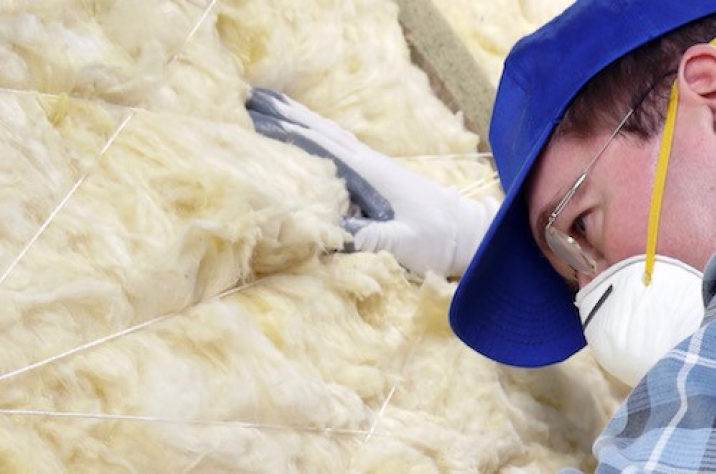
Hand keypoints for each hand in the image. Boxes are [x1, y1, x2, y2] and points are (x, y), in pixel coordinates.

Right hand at [245, 88, 495, 277]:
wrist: (467, 233)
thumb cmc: (437, 241)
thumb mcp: (403, 245)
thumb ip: (369, 239)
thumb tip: (329, 233)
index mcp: (369, 174)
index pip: (319, 145)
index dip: (285, 130)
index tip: (253, 115)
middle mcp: (370, 162)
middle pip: (320, 130)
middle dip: (285, 114)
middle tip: (249, 95)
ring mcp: (375, 165)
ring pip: (330, 134)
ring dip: (300, 118)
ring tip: (272, 102)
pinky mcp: (379, 174)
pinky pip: (340, 145)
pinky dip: (319, 132)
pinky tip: (311, 130)